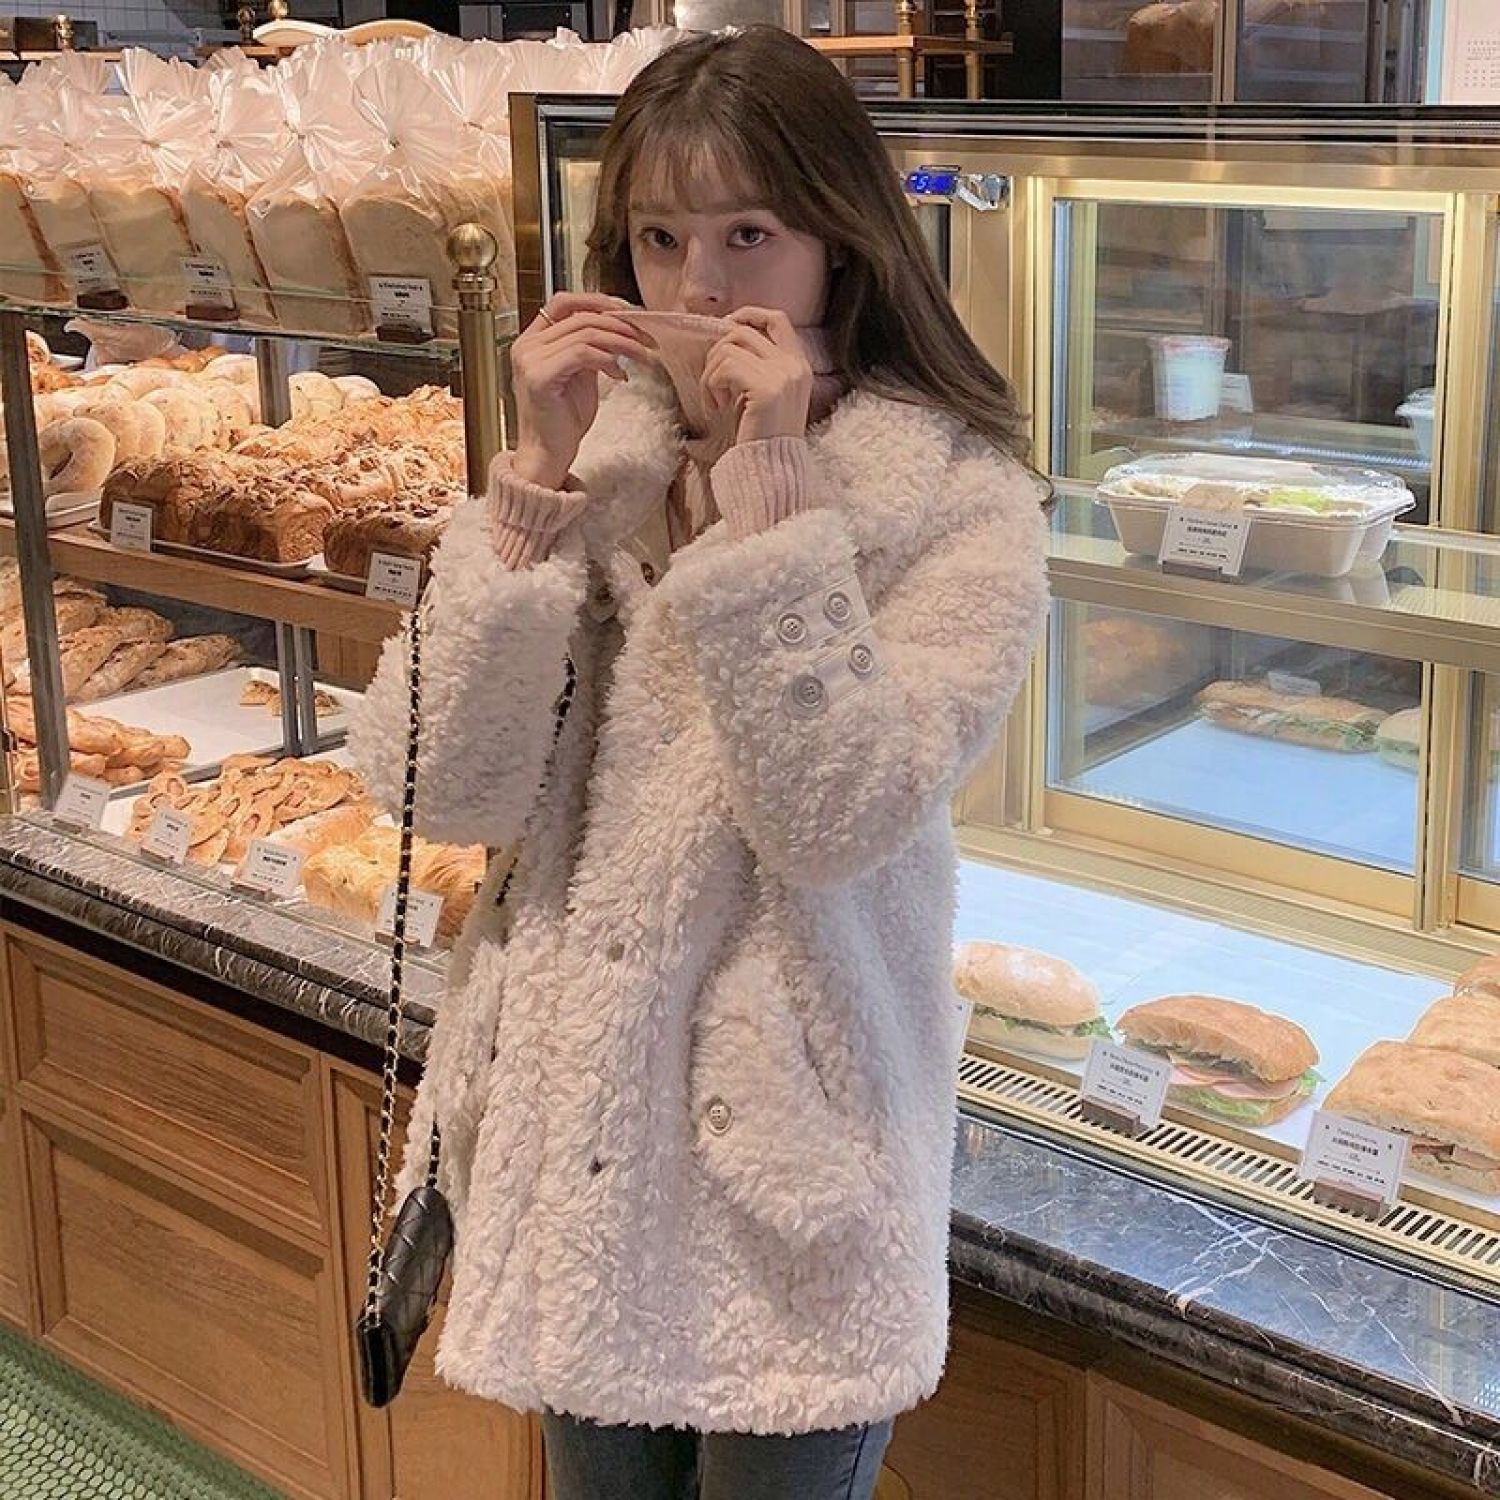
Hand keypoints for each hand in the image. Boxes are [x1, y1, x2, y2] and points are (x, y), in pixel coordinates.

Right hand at [511, 293, 650, 489]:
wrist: (549, 455)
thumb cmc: (563, 421)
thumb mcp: (580, 376)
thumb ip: (590, 350)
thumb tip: (617, 329)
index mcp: (532, 341)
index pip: (563, 302)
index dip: (597, 301)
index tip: (628, 313)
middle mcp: (526, 345)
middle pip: (579, 315)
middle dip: (619, 324)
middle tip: (645, 338)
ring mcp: (529, 359)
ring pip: (585, 332)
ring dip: (621, 342)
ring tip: (640, 357)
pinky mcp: (539, 376)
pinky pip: (581, 353)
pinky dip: (607, 360)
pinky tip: (619, 375)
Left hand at [702, 308, 813, 445]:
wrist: (772, 470)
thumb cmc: (762, 437)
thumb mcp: (765, 394)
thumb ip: (756, 366)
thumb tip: (725, 338)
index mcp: (799, 366)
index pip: (777, 319)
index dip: (748, 315)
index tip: (726, 327)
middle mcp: (794, 366)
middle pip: (743, 332)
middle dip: (717, 352)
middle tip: (712, 381)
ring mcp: (782, 375)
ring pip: (729, 348)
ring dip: (711, 374)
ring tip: (715, 401)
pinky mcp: (766, 388)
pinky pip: (725, 368)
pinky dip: (711, 385)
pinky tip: (717, 408)